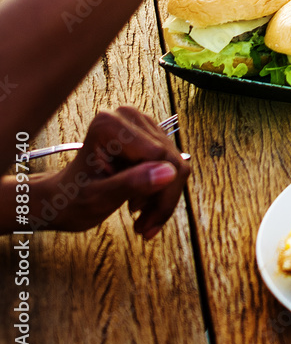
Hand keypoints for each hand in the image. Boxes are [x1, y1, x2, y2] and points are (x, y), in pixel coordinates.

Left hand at [32, 107, 189, 237]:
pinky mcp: (149, 134)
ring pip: (175, 162)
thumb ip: (131, 183)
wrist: (61, 198)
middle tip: (146, 227)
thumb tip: (169, 173)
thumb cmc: (70, 199)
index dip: (162, 191)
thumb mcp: (97, 198)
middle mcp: (128, 116)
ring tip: (143, 219)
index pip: (158, 156)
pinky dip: (161, 189)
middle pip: (169, 159)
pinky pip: (171, 162)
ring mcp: (140, 123)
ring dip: (163, 196)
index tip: (148, 223)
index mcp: (110, 126)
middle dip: (163, 197)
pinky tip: (144, 204)